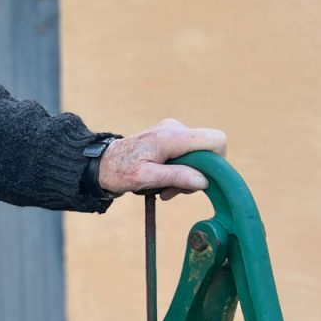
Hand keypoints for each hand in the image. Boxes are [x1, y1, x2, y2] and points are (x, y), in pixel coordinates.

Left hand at [98, 119, 226, 199]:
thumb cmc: (120, 171)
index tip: (205, 179)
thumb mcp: (146, 178)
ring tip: (165, 190)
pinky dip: (179, 171)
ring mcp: (173, 131)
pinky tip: (163, 183)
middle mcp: (175, 129)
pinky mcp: (169, 138)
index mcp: (172, 136)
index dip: (219, 160)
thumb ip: (176, 177)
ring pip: (197, 156)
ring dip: (185, 176)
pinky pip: (186, 155)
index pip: (215, 139)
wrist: (101, 164)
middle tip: (175, 191)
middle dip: (197, 174)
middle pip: (207, 151)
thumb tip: (204, 181)